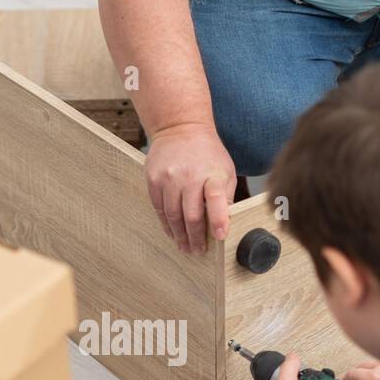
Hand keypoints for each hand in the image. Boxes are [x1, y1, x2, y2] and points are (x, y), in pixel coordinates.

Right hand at [145, 122, 236, 253]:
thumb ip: (225, 197)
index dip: (219, 220)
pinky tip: (172, 232)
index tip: (220, 236)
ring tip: (185, 247)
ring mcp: (169, 178)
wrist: (179, 128)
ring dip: (179, 235)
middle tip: (198, 251)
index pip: (216, 200)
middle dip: (196, 238)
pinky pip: (159, 209)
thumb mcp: (225, 170)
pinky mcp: (154, 180)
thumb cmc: (207, 153)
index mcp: (212, 174)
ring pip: (173, 216)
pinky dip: (166, 224)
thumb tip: (225, 225)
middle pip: (191, 215)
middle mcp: (189, 176)